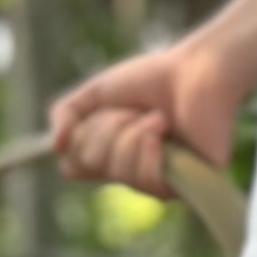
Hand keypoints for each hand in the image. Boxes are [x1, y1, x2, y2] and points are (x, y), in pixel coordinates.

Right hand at [49, 32, 246, 199]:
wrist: (200, 70)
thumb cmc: (154, 78)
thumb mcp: (97, 90)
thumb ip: (66, 113)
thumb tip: (55, 146)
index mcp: (109, 152)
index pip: (72, 167)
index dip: (80, 139)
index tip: (102, 110)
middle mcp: (128, 171)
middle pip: (90, 165)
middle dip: (108, 127)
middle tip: (135, 109)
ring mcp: (154, 180)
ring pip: (117, 172)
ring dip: (132, 135)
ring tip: (157, 117)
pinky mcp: (181, 186)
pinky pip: (146, 181)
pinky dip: (149, 149)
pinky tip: (164, 130)